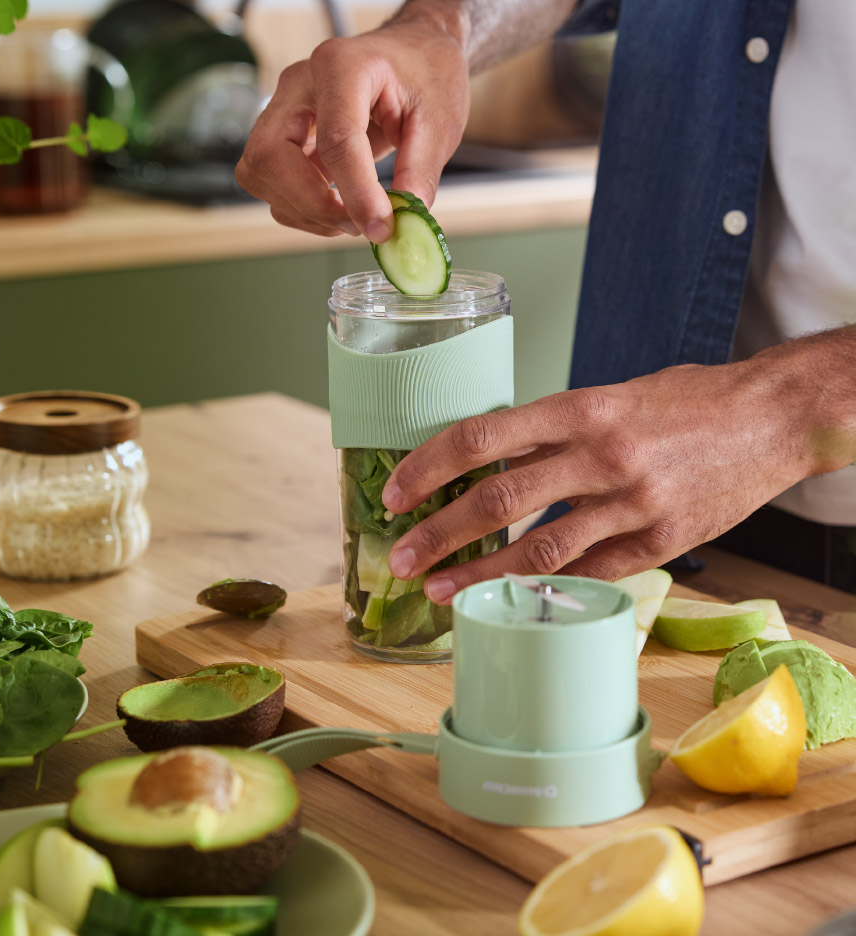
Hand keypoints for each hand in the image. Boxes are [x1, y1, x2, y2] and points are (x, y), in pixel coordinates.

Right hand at [234, 16, 469, 241]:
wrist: (411, 56)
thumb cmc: (424, 76)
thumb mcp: (439, 122)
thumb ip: (420, 173)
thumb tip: (403, 223)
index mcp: (341, 66)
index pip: (335, 140)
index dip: (356, 193)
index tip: (381, 228)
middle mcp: (299, 85)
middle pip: (271, 157)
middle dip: (313, 205)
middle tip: (360, 225)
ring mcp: (282, 110)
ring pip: (262, 176)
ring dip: (307, 212)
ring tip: (354, 218)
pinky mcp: (281, 137)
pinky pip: (271, 185)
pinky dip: (302, 210)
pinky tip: (338, 209)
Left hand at [381, 352, 844, 601]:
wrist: (773, 417)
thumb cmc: (686, 402)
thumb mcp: (611, 396)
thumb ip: (553, 429)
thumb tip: (491, 458)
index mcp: (580, 408)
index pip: (482, 437)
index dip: (429, 467)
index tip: (396, 493)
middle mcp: (601, 454)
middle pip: (498, 498)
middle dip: (439, 532)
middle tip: (401, 557)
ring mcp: (633, 502)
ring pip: (540, 547)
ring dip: (482, 573)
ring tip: (441, 591)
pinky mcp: (662, 541)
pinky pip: (592, 571)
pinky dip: (549, 585)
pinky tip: (516, 596)